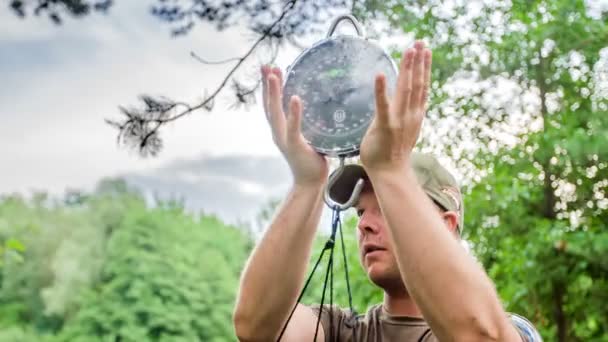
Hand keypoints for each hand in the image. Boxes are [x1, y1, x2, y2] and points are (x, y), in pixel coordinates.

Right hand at [261, 65, 328, 187]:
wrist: (310, 182)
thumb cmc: (312, 159)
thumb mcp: (309, 136)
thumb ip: (309, 123)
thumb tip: (320, 107)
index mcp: (280, 130)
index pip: (271, 105)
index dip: (269, 88)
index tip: (269, 69)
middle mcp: (278, 132)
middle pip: (268, 105)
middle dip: (267, 85)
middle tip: (266, 65)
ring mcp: (284, 138)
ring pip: (275, 112)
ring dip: (274, 93)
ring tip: (274, 75)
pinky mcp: (294, 145)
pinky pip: (292, 126)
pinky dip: (293, 112)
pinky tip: (294, 98)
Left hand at [359, 41, 431, 171]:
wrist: (390, 173)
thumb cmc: (390, 152)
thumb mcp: (399, 129)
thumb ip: (398, 114)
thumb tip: (395, 102)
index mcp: (414, 115)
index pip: (421, 87)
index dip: (424, 67)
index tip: (425, 50)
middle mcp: (410, 115)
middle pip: (417, 83)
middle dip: (418, 62)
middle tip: (420, 42)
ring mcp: (399, 120)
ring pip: (406, 90)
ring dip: (408, 69)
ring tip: (410, 51)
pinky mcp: (385, 126)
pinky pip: (383, 106)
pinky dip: (382, 90)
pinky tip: (381, 74)